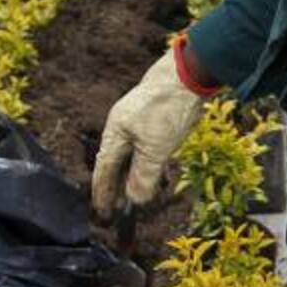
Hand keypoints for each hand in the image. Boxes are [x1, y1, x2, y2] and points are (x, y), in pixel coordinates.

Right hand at [91, 47, 207, 219]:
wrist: (183, 75)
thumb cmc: (166, 110)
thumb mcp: (156, 148)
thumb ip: (144, 174)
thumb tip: (134, 200)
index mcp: (115, 133)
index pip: (104, 169)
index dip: (103, 191)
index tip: (102, 212)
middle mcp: (120, 127)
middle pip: (113, 163)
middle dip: (113, 187)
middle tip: (114, 210)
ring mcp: (135, 122)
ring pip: (128, 156)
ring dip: (128, 177)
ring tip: (130, 196)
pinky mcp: (150, 119)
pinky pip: (140, 148)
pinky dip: (141, 164)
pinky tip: (149, 170)